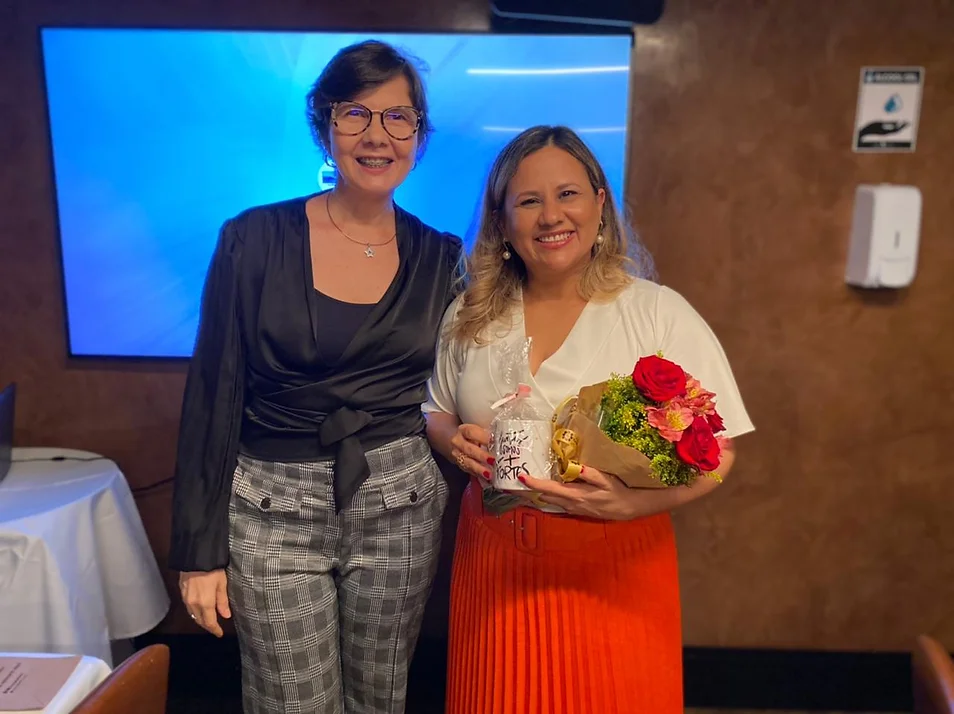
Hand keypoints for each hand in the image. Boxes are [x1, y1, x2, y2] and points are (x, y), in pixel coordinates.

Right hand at [179, 569, 230, 636]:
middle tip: (214, 628)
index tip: (219, 634)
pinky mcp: (181, 591)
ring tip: (208, 619)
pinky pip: (188, 606)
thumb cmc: (212, 568)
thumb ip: (222, 601)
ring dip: (200, 618)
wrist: (195, 555)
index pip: (209, 622)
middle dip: (207, 625)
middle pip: (199, 620)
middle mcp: (193, 603)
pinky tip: (199, 607)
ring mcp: (185, 597)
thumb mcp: (222, 583)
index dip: (214, 630)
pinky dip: (194, 610)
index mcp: (204, 603)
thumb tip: (226, 616)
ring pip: (192, 614)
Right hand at [449, 423, 493, 484]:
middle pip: (469, 449)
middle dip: (481, 456)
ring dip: (479, 469)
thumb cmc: (477, 436)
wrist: (462, 442)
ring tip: (490, 474)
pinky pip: (469, 471)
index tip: (494, 442)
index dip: (482, 437)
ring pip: (467, 462)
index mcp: (464, 430)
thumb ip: (492, 434)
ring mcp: (457, 455)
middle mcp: (458, 442)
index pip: (471, 432)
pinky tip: (486, 478)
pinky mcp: (460, 465)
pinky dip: (478, 475)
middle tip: (493, 460)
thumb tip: (509, 439)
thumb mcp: (482, 431)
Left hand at [518, 466, 643, 520]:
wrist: (625, 508)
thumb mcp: (606, 480)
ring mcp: (572, 509)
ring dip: (540, 493)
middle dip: (532, 489)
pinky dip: (550, 497)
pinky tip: (547, 491)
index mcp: (575, 494)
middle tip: (519, 478)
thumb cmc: (616, 491)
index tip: (522, 477)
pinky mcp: (575, 511)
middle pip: (545, 496)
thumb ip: (592, 474)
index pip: (550, 488)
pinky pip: (557, 504)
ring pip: (550, 501)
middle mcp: (570, 503)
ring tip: (529, 483)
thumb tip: (579, 467)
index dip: (535, 483)